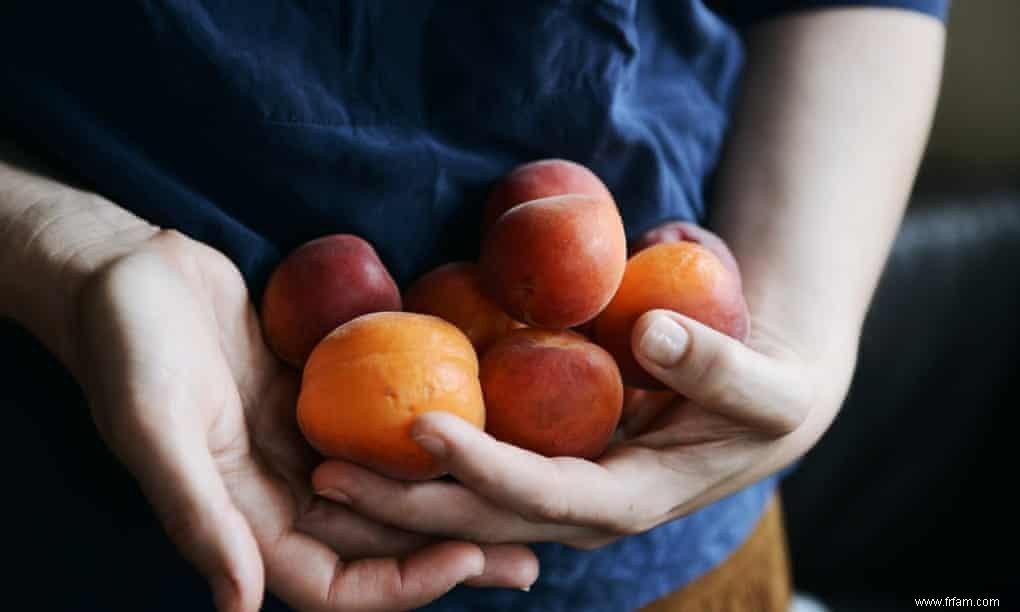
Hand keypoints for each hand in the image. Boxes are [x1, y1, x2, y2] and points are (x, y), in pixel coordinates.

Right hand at [70, 230, 536, 610]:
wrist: (131, 266)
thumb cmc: (127, 341)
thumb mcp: (154, 423)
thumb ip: (196, 513)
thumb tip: (237, 606)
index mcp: (240, 517)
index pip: (330, 582)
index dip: (397, 583)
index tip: (464, 557)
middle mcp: (277, 493)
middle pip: (375, 546)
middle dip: (448, 553)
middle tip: (528, 554)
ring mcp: (302, 445)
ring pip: (388, 493)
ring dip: (448, 503)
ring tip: (523, 499)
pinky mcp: (318, 397)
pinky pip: (381, 433)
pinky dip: (426, 443)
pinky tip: (480, 433)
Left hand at [311, 308, 849, 549]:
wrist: (759, 402)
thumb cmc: (768, 395)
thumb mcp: (767, 385)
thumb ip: (717, 367)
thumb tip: (652, 334)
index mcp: (628, 501)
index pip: (544, 496)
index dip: (485, 469)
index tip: (423, 426)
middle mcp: (579, 512)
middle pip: (480, 520)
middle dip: (403, 504)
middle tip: (325, 477)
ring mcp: (554, 492)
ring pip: (462, 510)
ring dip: (390, 499)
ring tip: (316, 475)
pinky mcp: (541, 463)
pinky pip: (471, 475)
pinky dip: (417, 468)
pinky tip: (365, 443)